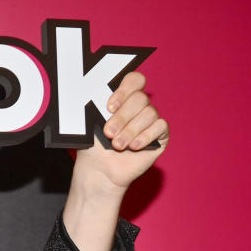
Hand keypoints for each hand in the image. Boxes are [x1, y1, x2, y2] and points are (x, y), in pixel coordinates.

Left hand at [73, 71, 169, 193]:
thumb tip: (91, 93)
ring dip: (130, 130)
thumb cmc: (93, 146)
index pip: (134, 81)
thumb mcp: (90, 124)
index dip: (124, 91)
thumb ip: (96, 107)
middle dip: (122, 117)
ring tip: (117, 145)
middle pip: (140, 98)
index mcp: (122, 99)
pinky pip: (160, 126)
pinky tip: (133, 147)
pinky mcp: (160, 135)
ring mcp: (150, 120)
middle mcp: (138, 107)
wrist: (100, 170)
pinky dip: (145, 136)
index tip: (109, 107)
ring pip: (150, 113)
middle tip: (108, 133)